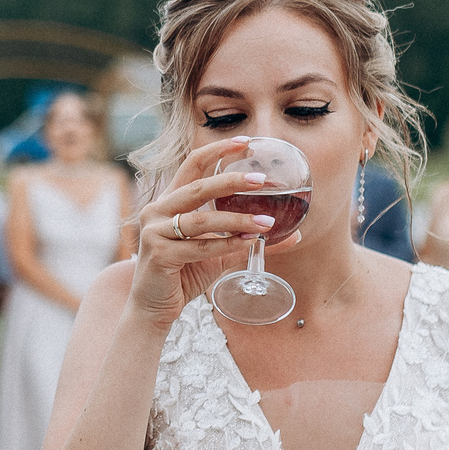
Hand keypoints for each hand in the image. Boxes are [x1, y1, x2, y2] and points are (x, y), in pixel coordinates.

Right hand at [124, 137, 299, 330]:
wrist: (153, 308)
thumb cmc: (184, 275)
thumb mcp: (219, 253)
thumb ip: (248, 239)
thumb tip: (294, 235)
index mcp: (170, 201)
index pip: (192, 165)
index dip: (217, 151)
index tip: (245, 141)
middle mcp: (158, 210)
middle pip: (198, 186)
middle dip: (232, 180)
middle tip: (262, 179)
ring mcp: (155, 231)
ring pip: (202, 219)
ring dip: (237, 219)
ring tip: (267, 221)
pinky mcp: (158, 253)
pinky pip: (200, 247)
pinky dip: (228, 244)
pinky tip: (250, 243)